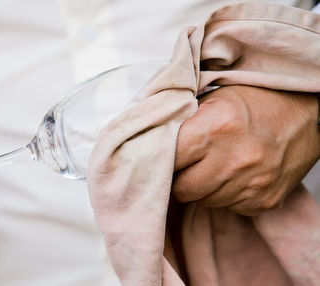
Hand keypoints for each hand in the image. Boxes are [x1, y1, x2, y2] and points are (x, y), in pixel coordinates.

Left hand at [173, 86, 319, 215]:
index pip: (167, 160)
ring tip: (213, 166)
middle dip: (178, 179)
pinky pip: (229, 208)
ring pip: (204, 202)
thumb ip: (181, 123)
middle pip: (183, 189)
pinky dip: (226, 195)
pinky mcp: (264, 201)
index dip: (161, 159)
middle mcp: (234, 159)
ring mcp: (252, 184)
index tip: (162, 157)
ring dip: (202, 188)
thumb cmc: (254, 101)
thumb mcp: (213, 98)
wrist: (308, 111)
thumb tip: (149, 144)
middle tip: (185, 165)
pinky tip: (235, 174)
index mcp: (215, 128)